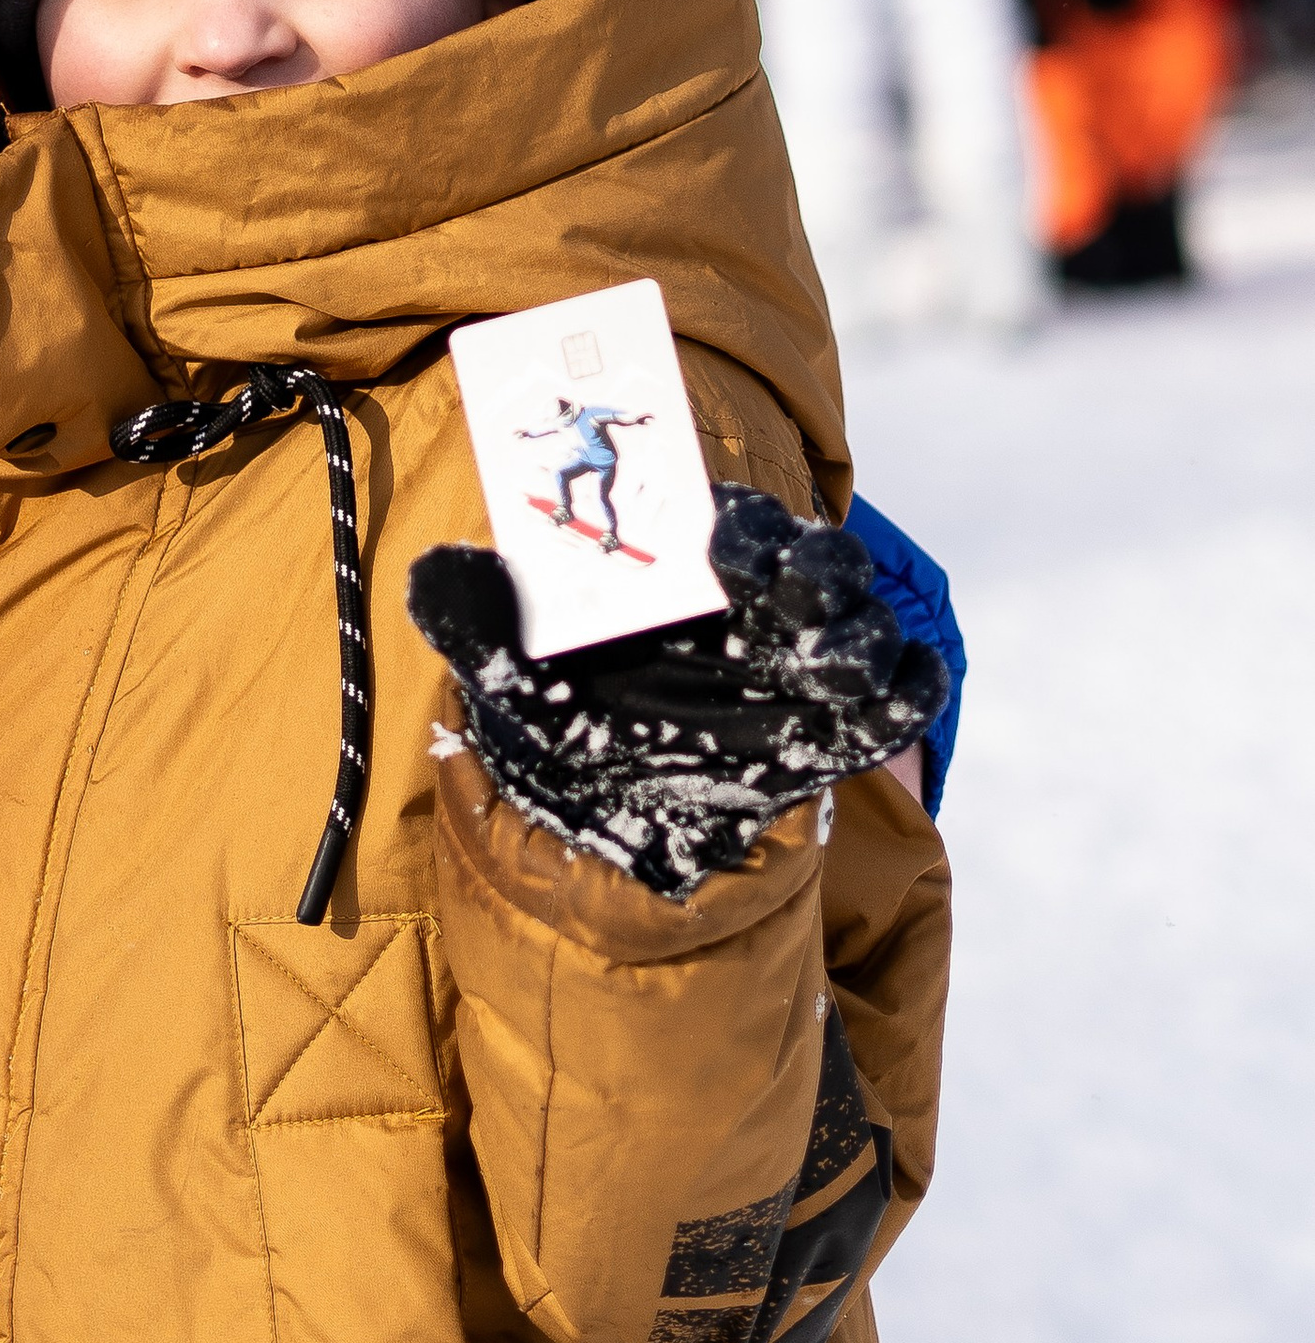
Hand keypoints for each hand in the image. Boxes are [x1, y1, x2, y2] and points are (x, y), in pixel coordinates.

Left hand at [408, 487, 949, 900]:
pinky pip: (899, 703)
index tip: (724, 539)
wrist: (602, 819)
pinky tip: (901, 693)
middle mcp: (756, 608)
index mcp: (686, 568)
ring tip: (833, 664)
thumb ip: (478, 623)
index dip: (739, 523)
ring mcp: (802, 670)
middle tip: (796, 586)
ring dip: (860, 636)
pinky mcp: (832, 735)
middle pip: (816, 564)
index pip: (732, 523)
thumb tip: (431, 572)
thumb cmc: (562, 716)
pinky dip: (911, 693)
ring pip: (862, 629)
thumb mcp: (512, 676)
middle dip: (815, 570)